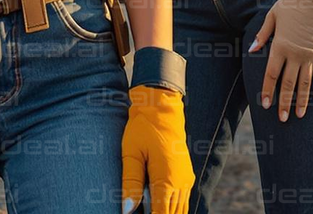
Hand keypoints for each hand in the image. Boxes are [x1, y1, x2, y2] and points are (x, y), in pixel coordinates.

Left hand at [120, 85, 193, 213]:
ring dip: (166, 213)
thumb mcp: (131, 154)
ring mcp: (186, 180)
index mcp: (167, 179)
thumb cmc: (143, 128)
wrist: (162, 108)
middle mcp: (181, 182)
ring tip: (149, 209)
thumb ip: (130, 183)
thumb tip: (126, 210)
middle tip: (142, 212)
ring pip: (179, 210)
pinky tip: (158, 207)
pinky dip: (171, 208)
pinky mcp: (186, 177)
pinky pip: (181, 201)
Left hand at [250, 0, 312, 121]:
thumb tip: (252, 50)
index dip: (268, 91)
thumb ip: (263, 35)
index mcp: (281, 46)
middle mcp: (296, 54)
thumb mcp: (273, 15)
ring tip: (299, 115)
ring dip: (302, 101)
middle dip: (284, 103)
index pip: (272, 74)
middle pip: (289, 84)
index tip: (266, 105)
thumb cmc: (293, 4)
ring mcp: (312, 55)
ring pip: (306, 84)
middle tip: (282, 118)